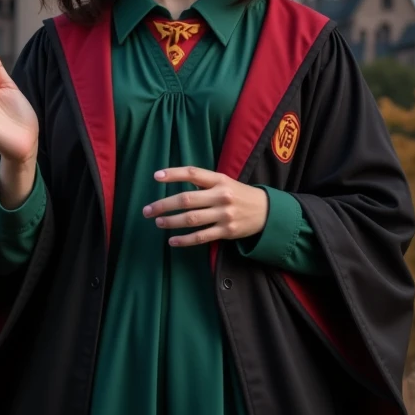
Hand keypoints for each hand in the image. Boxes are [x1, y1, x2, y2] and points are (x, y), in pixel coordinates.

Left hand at [142, 166, 268, 246]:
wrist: (267, 211)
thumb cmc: (239, 194)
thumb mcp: (225, 182)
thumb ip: (204, 182)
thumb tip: (174, 182)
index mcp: (219, 180)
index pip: (193, 173)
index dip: (173, 174)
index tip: (156, 176)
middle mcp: (221, 196)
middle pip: (186, 199)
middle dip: (163, 205)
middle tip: (147, 210)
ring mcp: (224, 214)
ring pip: (191, 219)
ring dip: (171, 222)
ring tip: (158, 222)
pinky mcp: (226, 231)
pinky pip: (201, 237)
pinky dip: (184, 240)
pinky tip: (172, 241)